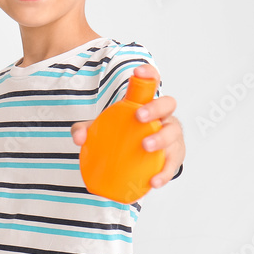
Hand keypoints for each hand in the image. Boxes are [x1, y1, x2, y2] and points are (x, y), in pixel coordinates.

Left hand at [70, 63, 185, 188]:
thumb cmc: (120, 136)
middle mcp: (163, 117)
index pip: (151, 83)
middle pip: (168, 105)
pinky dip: (164, 173)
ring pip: (174, 134)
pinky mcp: (174, 158)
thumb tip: (79, 137)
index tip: (138, 72)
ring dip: (162, 139)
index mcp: (146, 104)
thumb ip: (85, 130)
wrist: (136, 158)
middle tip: (139, 117)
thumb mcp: (100, 130)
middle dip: (155, 108)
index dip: (148, 74)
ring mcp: (172, 136)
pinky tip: (154, 181)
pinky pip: (172, 165)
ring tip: (145, 146)